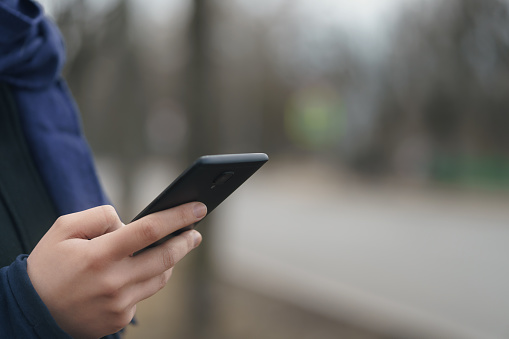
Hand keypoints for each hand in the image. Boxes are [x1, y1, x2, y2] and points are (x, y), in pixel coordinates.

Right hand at [27, 202, 205, 338]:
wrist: (32, 311)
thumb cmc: (48, 265)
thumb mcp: (63, 229)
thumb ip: (99, 217)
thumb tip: (129, 222)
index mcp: (99, 256)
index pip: (150, 230)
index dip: (178, 216)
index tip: (198, 207)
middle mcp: (113, 282)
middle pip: (165, 257)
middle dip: (186, 241)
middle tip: (196, 232)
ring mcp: (118, 305)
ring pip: (160, 278)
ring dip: (171, 261)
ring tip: (175, 247)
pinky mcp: (119, 320)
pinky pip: (143, 295)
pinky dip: (146, 280)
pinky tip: (142, 271)